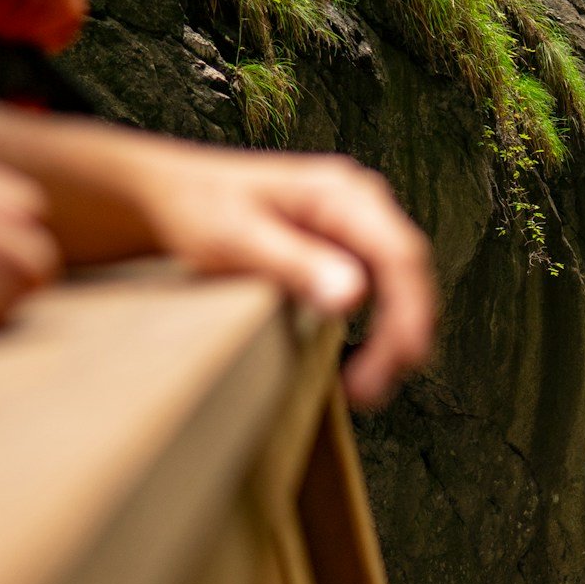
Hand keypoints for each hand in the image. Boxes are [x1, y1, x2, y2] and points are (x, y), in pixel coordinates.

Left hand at [113, 142, 432, 407]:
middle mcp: (361, 206)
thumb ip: (295, 262)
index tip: (401, 359)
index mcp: (341, 194)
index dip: (410, 312)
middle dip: (402, 336)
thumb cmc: (198, 208)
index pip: (400, 255)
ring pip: (403, 290)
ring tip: (363, 386)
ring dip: (394, 341)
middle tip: (369, 389)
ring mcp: (359, 230)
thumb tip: (354, 295)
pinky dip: (379, 333)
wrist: (174, 196)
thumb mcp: (236, 237)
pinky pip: (384, 296)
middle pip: (409, 276)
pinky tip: (355, 362)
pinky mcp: (351, 253)